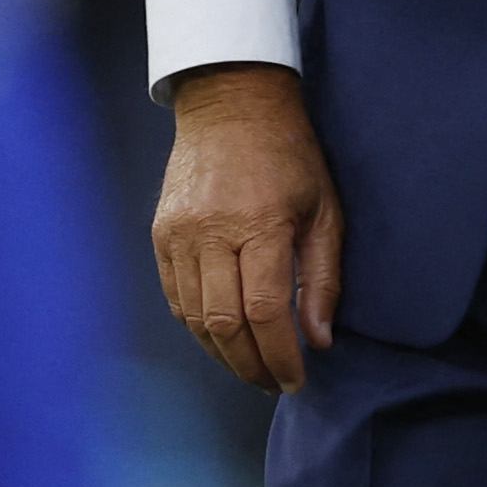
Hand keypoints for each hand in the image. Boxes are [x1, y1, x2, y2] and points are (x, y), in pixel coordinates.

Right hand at [154, 62, 344, 392]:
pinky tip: (221, 338)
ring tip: (250, 367)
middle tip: (272, 382)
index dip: (279, 356)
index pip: (264, 311)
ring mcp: (180, 234)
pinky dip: (198, 327)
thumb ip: (323, 278)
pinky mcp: (160, 234)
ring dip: (223, 354)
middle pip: (224, 323)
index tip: (295, 380)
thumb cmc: (289, 155)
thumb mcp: (325, 208)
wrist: (232, 104)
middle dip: (250, 365)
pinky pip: (175, 298)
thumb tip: (318, 340)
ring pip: (194, 318)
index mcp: (260, 222)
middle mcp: (212, 231)